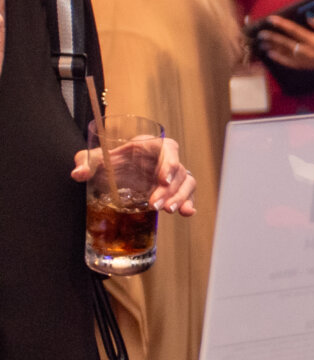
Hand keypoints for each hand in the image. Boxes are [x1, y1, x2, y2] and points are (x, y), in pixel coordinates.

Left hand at [69, 137, 194, 214]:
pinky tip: (186, 213)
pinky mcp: (171, 190)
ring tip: (167, 210)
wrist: (108, 175)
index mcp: (148, 146)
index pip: (168, 148)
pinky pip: (186, 195)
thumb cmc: (105, 162)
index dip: (170, 163)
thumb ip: (85, 162)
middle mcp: (162, 160)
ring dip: (180, 197)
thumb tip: (79, 174)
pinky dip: (188, 203)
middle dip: (171, 189)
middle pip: (179, 170)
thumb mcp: (93, 159)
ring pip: (187, 183)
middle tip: (155, 204)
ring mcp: (169, 176)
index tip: (163, 180)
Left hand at [258, 14, 313, 73]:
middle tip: (261, 33)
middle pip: (285, 43)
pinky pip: (289, 63)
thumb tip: (308, 17)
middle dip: (272, 37)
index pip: (294, 30)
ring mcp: (305, 60)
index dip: (281, 24)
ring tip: (262, 43)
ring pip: (284, 53)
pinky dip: (279, 59)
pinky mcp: (305, 66)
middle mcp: (307, 51)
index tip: (271, 19)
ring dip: (272, 47)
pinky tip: (270, 54)